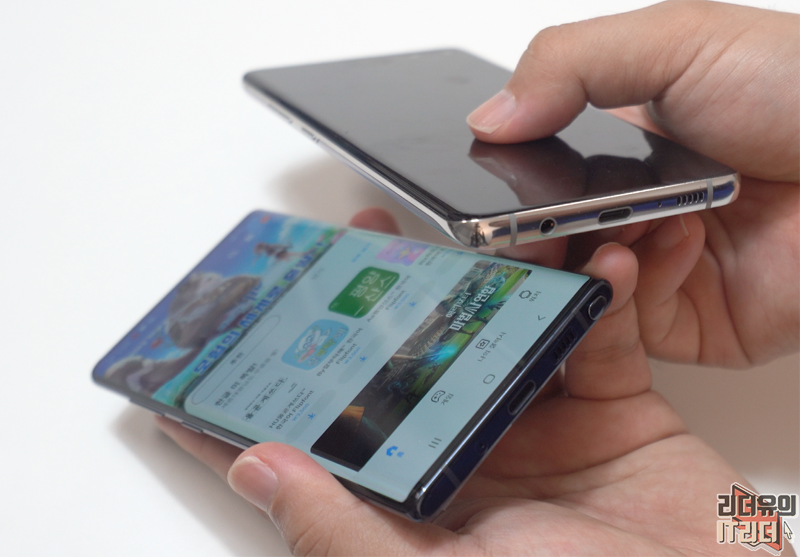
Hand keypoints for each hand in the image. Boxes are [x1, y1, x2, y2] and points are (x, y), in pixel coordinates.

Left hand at [157, 208, 760, 556]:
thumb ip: (343, 534)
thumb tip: (256, 472)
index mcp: (418, 507)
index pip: (317, 451)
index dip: (259, 406)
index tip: (210, 358)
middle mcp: (468, 458)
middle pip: (400, 367)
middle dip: (365, 309)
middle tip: (334, 252)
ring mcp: (536, 425)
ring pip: (490, 330)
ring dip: (479, 278)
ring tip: (455, 227)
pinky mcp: (605, 401)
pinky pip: (594, 329)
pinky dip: (599, 292)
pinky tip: (597, 262)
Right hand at [468, 0, 799, 367]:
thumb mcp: (676, 43)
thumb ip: (567, 64)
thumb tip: (486, 115)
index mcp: (616, 146)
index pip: (532, 172)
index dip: (504, 180)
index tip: (480, 182)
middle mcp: (630, 209)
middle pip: (544, 238)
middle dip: (532, 230)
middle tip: (526, 220)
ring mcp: (654, 269)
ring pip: (575, 284)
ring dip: (585, 257)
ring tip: (614, 224)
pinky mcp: (683, 325)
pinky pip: (624, 323)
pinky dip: (633, 289)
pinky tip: (669, 245)